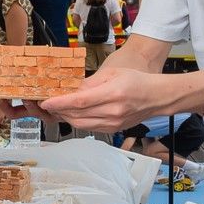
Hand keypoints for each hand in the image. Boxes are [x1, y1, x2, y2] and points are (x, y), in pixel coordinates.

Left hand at [42, 66, 166, 131]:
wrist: (156, 97)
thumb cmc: (137, 82)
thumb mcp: (113, 73)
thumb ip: (90, 82)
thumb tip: (72, 89)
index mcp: (113, 94)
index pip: (80, 101)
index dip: (60, 103)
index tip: (46, 102)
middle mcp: (113, 112)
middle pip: (77, 115)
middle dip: (59, 110)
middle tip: (48, 104)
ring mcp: (113, 123)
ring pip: (80, 124)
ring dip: (66, 117)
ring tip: (58, 109)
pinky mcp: (112, 129)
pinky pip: (89, 128)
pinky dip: (77, 121)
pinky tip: (72, 114)